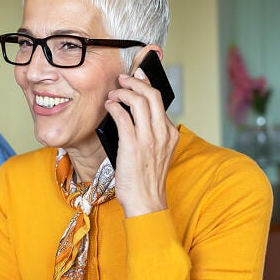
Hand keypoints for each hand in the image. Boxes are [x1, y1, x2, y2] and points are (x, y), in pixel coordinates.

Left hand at [105, 67, 178, 217]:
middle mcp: (162, 133)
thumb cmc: (146, 179)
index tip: (137, 78)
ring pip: (139, 101)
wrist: (146, 201)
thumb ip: (150, 133)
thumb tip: (132, 115)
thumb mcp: (156, 152)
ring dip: (123, 92)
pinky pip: (123, 116)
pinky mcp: (132, 145)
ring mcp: (148, 139)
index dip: (146, 86)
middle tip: (123, 79)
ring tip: (113, 93)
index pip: (160, 101)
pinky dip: (114, 107)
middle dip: (135, 82)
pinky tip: (109, 106)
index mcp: (170, 133)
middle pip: (152, 95)